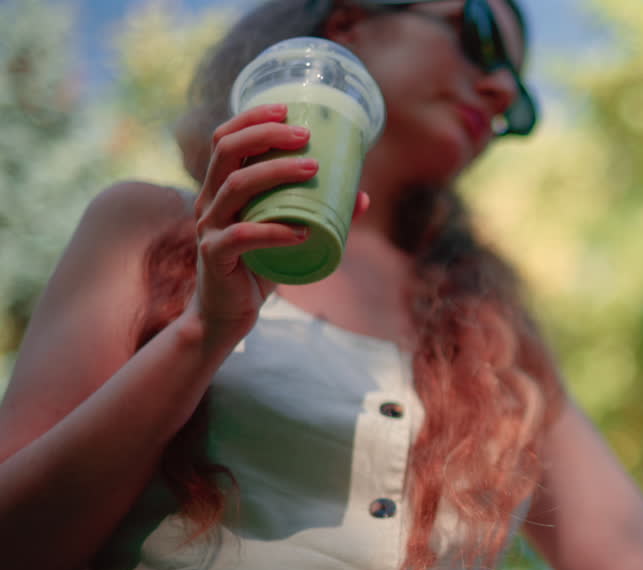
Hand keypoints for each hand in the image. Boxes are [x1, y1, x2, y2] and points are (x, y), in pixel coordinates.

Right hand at [185, 103, 369, 347]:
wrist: (226, 316)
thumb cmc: (257, 270)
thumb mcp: (288, 236)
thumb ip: (318, 215)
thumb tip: (362, 197)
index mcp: (220, 189)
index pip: (225, 140)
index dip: (251, 119)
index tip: (286, 110)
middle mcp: (208, 202)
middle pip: (226, 152)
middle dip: (266, 136)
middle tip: (305, 136)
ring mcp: (209, 228)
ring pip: (235, 187)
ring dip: (275, 173)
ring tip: (312, 170)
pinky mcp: (215, 257)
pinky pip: (242, 237)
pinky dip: (275, 231)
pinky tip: (302, 231)